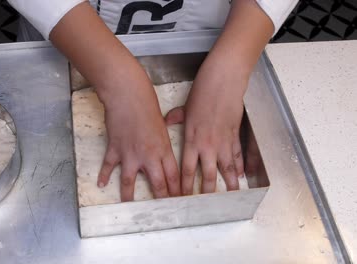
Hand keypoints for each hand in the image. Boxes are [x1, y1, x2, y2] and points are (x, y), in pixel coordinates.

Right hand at [48, 2, 180, 200]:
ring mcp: (130, 153)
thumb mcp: (162, 125)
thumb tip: (163, 156)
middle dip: (161, 198)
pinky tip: (101, 184)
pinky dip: (104, 175)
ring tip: (129, 205)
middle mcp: (149, 155)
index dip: (177, 191)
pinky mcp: (115, 148)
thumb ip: (163, 143)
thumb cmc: (147, 105)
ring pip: (130, 180)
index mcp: (164, 149)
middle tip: (163, 210)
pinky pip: (109, 165)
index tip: (180, 201)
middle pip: (157, 183)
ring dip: (129, 195)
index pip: (173, 176)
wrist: (128, 95)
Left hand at [165, 60, 246, 193]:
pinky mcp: (235, 135)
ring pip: (227, 168)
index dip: (185, 185)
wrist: (223, 82)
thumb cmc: (203, 93)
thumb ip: (176, 118)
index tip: (183, 196)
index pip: (187, 169)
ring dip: (230, 183)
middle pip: (208, 174)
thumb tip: (167, 121)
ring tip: (232, 194)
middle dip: (207, 191)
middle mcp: (208, 145)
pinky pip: (238, 154)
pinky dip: (241, 165)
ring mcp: (224, 141)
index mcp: (192, 139)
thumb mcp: (185, 107)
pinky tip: (243, 173)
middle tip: (206, 203)